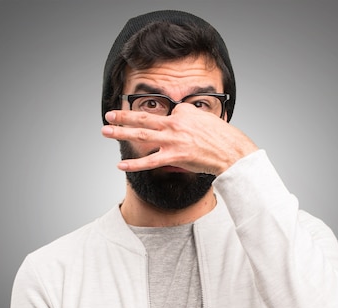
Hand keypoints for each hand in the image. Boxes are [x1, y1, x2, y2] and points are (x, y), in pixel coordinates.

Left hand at [101, 104, 257, 175]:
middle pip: (144, 118)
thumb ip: (189, 118)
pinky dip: (134, 163)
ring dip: (121, 132)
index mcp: (183, 113)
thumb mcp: (206, 118)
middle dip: (123, 116)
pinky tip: (120, 164)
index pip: (166, 114)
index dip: (167, 123)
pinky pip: (149, 161)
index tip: (170, 128)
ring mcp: (173, 140)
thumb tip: (179, 117)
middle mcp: (175, 124)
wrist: (232, 152)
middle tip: (108, 114)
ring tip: (105, 131)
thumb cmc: (222, 137)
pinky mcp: (174, 157)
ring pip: (141, 135)